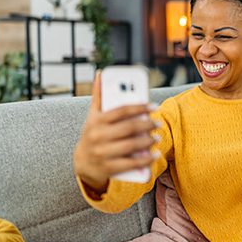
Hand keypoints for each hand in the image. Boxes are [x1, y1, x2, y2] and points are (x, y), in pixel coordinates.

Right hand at [73, 71, 158, 193]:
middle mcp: (98, 136)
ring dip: (147, 141)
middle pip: (128, 128)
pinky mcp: (107, 168)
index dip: (139, 107)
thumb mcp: (93, 115)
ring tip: (158, 137)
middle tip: (158, 123)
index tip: (154, 106)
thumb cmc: (93, 134)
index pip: (121, 110)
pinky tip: (154, 155)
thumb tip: (101, 73)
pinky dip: (144, 161)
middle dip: (147, 125)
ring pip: (130, 146)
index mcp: (96, 121)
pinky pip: (129, 164)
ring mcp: (102, 153)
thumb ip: (99, 95)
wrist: (82, 163)